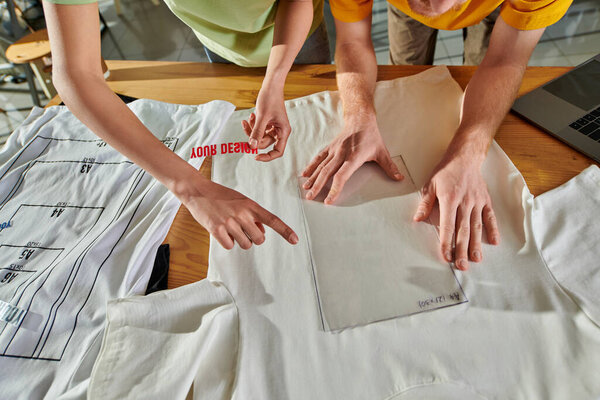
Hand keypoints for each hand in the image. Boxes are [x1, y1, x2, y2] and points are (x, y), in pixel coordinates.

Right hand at [177, 176, 297, 249]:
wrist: (197, 191)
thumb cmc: (221, 196)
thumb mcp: (241, 201)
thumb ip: (253, 216)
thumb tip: (261, 234)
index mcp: (251, 205)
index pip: (272, 220)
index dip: (285, 231)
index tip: (295, 240)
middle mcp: (242, 214)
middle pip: (259, 239)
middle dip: (253, 237)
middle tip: (241, 228)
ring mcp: (230, 223)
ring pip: (246, 244)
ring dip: (239, 240)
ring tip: (230, 227)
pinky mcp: (217, 230)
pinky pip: (230, 246)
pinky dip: (226, 242)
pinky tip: (220, 230)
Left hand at [242, 85, 290, 160]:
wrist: (271, 85)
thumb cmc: (270, 98)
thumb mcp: (262, 116)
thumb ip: (257, 132)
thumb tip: (252, 146)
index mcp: (284, 131)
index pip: (278, 151)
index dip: (267, 156)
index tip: (255, 156)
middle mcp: (280, 131)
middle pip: (265, 143)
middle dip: (254, 137)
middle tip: (246, 127)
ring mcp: (274, 127)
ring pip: (260, 136)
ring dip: (252, 129)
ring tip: (248, 119)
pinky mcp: (268, 122)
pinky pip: (259, 129)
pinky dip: (253, 124)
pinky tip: (251, 116)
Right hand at [301, 117, 403, 203]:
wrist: (360, 118)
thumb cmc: (372, 136)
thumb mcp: (382, 151)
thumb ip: (389, 166)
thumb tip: (400, 178)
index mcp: (354, 157)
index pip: (342, 176)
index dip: (335, 189)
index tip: (329, 200)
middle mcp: (341, 154)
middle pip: (327, 172)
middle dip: (318, 186)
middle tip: (310, 197)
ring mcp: (334, 150)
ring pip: (321, 166)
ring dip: (312, 178)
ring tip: (306, 188)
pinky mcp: (330, 147)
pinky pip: (319, 158)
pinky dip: (311, 166)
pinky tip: (304, 174)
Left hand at [413, 154, 499, 269]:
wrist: (465, 157)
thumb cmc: (445, 171)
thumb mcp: (430, 184)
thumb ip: (425, 203)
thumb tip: (417, 219)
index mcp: (449, 199)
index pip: (447, 225)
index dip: (446, 242)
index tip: (445, 256)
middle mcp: (465, 202)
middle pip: (463, 230)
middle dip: (461, 249)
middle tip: (461, 265)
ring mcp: (477, 202)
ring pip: (477, 227)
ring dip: (476, 244)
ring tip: (476, 259)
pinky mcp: (486, 200)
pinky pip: (490, 217)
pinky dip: (493, 229)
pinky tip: (494, 242)